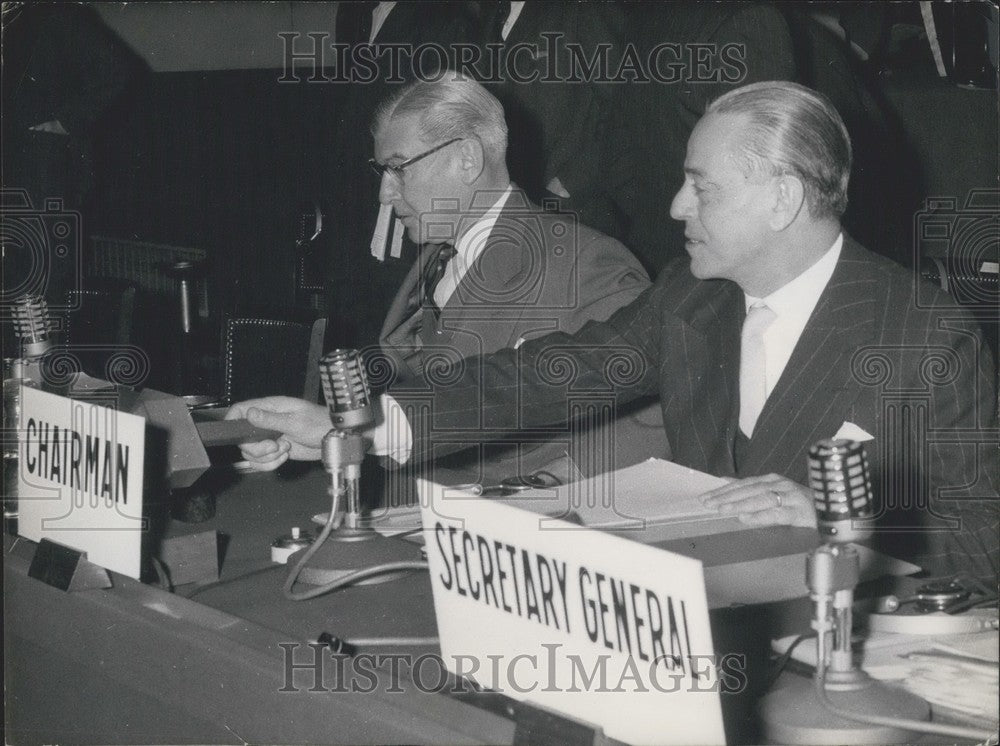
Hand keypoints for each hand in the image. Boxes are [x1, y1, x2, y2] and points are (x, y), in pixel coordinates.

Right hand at [225, 396, 330, 471]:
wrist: (333, 439)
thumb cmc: (319, 424)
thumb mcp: (295, 422)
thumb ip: (271, 419)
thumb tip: (249, 413)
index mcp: (270, 408)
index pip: (240, 410)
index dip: (233, 421)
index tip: (237, 435)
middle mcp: (267, 422)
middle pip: (243, 437)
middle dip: (256, 448)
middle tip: (275, 446)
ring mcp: (270, 437)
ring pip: (251, 452)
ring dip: (265, 457)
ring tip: (284, 450)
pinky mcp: (276, 450)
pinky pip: (262, 461)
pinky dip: (270, 464)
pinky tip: (284, 457)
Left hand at [700, 474, 816, 528]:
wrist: (831, 513)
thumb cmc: (800, 504)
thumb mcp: (775, 493)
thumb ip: (752, 490)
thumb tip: (725, 483)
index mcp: (772, 480)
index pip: (743, 484)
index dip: (723, 490)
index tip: (706, 497)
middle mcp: (780, 485)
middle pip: (749, 490)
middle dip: (726, 497)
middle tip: (708, 504)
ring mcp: (791, 497)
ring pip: (761, 499)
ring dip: (740, 504)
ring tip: (723, 510)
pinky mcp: (800, 512)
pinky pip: (777, 514)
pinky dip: (761, 516)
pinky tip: (747, 519)